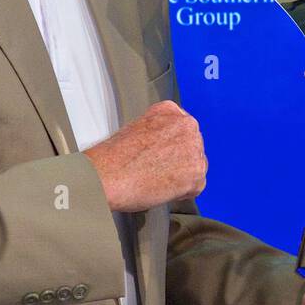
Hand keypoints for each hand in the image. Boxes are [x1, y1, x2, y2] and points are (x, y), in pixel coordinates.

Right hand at [84, 100, 206, 211]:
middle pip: (193, 147)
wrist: (108, 176)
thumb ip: (159, 133)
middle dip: (180, 161)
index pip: (183, 130)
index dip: (172, 147)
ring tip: (157, 180)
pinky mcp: (196, 171)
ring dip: (182, 177)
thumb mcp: (138, 129)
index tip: (162, 156)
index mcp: (170, 111)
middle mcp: (187, 125)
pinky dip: (182, 193)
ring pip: (196, 166)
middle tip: (158, 171)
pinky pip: (196, 187)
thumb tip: (167, 148)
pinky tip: (163, 189)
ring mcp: (194, 147)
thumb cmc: (115, 158)